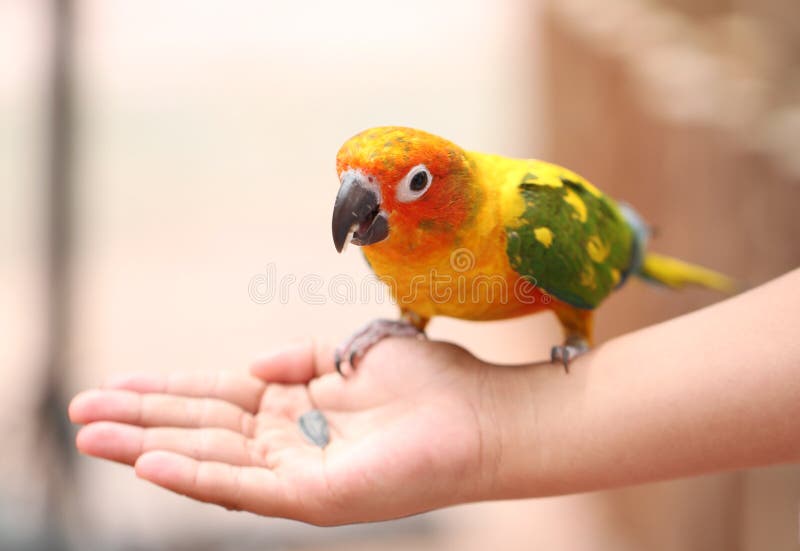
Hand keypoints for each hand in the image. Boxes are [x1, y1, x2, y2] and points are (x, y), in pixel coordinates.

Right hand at [69, 338, 502, 524]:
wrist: (481, 414)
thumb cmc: (428, 382)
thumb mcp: (351, 354)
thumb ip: (300, 360)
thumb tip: (251, 366)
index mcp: (295, 407)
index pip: (216, 398)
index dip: (165, 391)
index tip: (116, 384)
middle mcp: (288, 442)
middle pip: (201, 428)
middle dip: (141, 418)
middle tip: (81, 413)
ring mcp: (298, 473)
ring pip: (210, 459)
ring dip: (149, 447)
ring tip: (94, 436)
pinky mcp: (316, 499)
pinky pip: (247, 488)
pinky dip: (197, 477)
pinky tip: (152, 463)